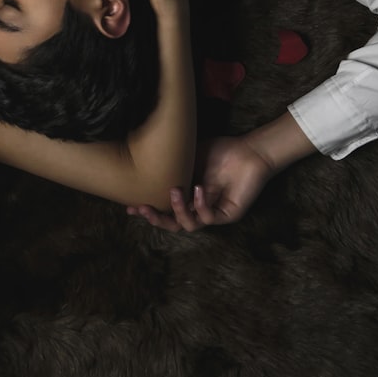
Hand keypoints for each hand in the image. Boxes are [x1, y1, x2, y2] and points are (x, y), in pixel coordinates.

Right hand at [126, 135, 274, 230]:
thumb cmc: (219, 151)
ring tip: (174, 191)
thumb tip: (144, 165)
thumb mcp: (187, 157)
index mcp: (186, 196)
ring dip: (178, 211)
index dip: (147, 210)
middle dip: (156, 219)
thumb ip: (171, 166)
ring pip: (189, 225)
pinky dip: (201, 205)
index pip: (164, 208)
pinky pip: (209, 218)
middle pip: (173, 223)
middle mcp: (197, 206)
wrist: (248, 151)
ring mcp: (212, 211)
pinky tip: (198, 189)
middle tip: (144, 209)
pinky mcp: (227, 214)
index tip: (129, 207)